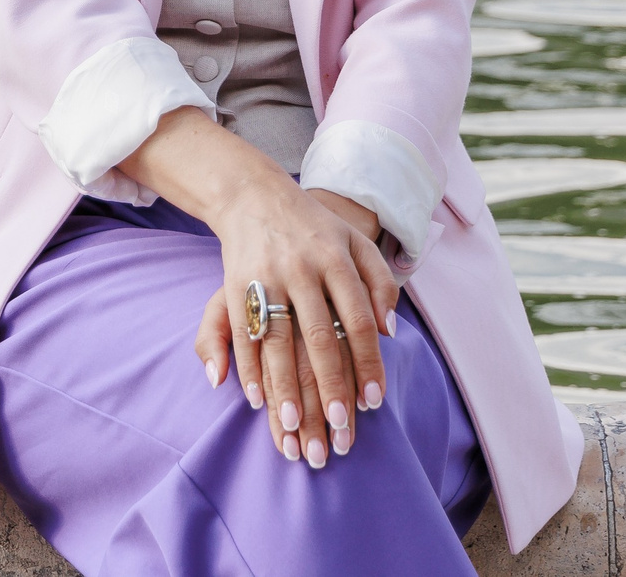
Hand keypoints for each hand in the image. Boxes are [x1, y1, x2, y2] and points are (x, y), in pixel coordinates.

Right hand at [192, 185, 398, 467]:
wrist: (254, 195)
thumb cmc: (315, 228)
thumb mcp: (356, 242)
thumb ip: (381, 282)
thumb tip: (390, 331)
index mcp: (337, 259)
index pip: (358, 321)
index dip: (368, 364)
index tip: (374, 403)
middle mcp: (302, 269)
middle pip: (320, 337)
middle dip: (330, 387)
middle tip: (339, 430)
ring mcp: (266, 277)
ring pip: (280, 342)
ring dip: (286, 388)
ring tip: (295, 427)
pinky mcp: (235, 284)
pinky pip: (244, 334)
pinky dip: (249, 368)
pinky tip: (258, 400)